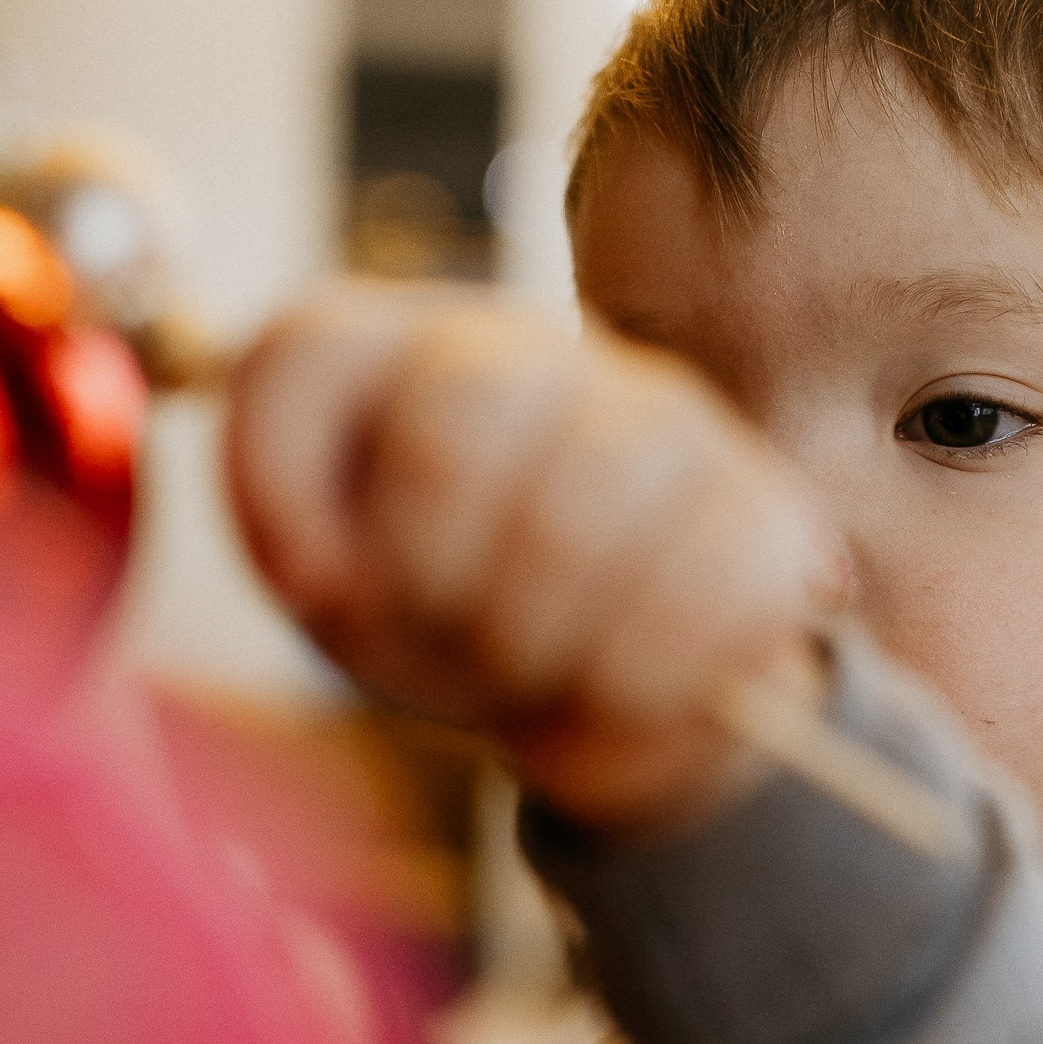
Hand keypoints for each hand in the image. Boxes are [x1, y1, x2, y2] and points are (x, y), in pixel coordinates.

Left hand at [222, 281, 827, 835]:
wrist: (626, 693)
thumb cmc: (464, 627)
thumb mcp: (355, 601)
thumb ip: (306, 551)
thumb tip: (329, 577)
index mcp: (411, 354)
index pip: (308, 350)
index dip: (279, 486)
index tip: (314, 592)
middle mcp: (538, 358)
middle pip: (452, 420)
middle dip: (431, 570)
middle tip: (454, 636)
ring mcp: (662, 419)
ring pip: (571, 517)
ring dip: (535, 637)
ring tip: (542, 668)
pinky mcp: (763, 513)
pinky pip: (700, 593)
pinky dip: (641, 672)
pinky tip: (629, 689)